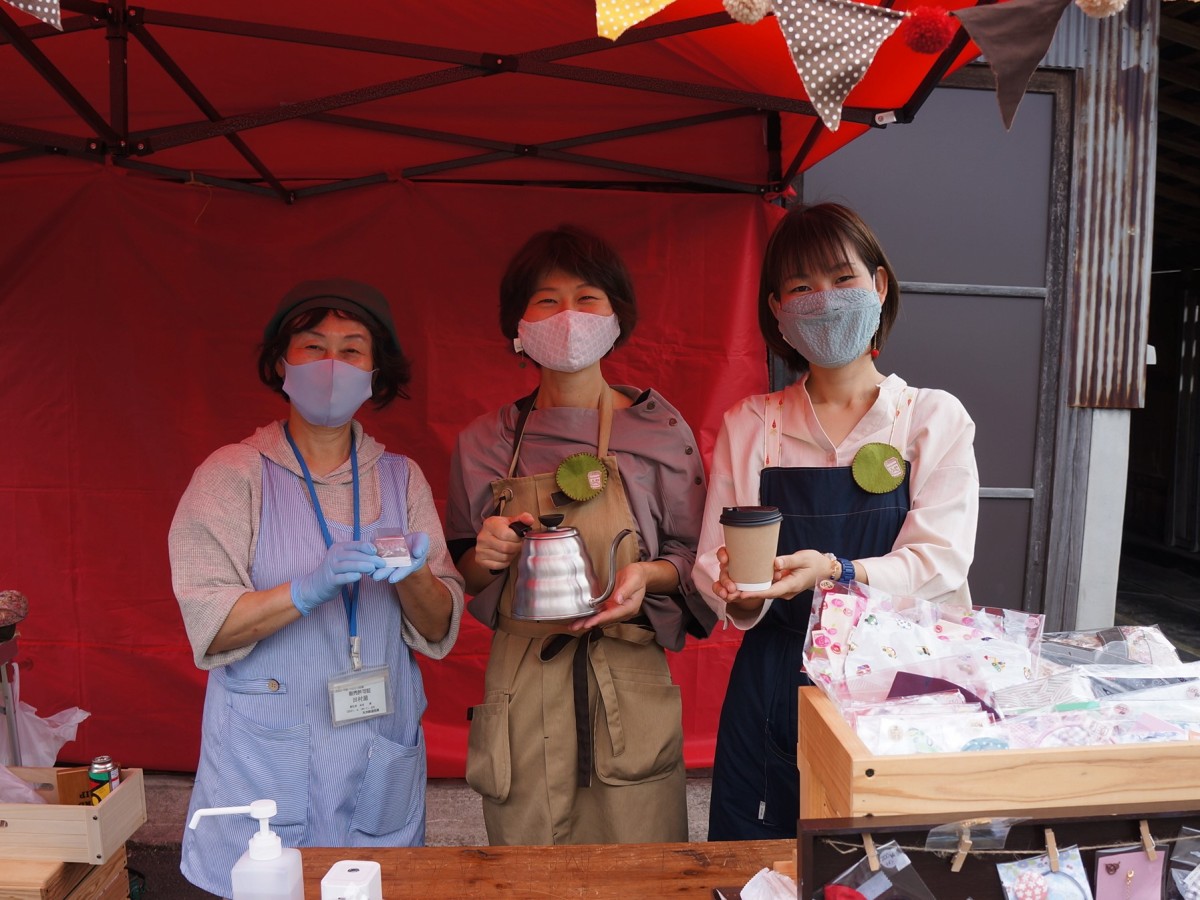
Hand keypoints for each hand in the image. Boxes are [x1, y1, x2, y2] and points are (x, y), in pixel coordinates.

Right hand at [291, 540, 383, 615]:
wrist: (316, 584)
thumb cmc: (336, 570)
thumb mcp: (344, 559)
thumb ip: (357, 555)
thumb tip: (377, 554)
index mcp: (339, 548)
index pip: (355, 545)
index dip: (366, 546)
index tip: (377, 551)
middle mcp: (334, 555)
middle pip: (353, 555)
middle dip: (369, 558)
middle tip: (382, 563)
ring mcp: (331, 568)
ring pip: (347, 565)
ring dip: (361, 566)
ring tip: (373, 568)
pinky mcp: (330, 580)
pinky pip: (341, 577)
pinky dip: (349, 576)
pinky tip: (358, 577)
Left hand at [371, 531, 429, 583]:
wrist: (409, 542)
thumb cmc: (417, 543)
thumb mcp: (422, 541)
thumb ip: (421, 546)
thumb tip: (417, 553)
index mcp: (409, 564)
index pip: (404, 570)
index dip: (398, 575)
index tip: (392, 579)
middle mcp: (397, 565)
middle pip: (389, 571)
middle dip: (383, 573)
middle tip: (376, 577)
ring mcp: (388, 560)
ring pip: (380, 566)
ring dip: (373, 569)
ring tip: (368, 570)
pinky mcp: (380, 553)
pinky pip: (374, 556)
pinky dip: (369, 558)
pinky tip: (364, 559)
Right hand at [473, 513, 534, 573]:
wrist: (487, 538)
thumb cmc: (500, 529)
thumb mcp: (510, 521)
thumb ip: (522, 519)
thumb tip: (530, 519)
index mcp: (490, 524)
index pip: (506, 535)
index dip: (517, 538)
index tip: (519, 537)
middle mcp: (482, 537)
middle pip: (506, 547)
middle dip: (516, 547)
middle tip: (518, 545)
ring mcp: (480, 549)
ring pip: (504, 557)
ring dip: (512, 555)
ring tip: (512, 550)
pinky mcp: (480, 560)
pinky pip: (499, 565)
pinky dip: (506, 562)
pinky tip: (506, 556)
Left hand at [571, 562, 647, 630]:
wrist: (639, 575)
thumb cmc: (637, 576)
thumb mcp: (633, 581)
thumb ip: (625, 590)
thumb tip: (618, 600)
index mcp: (629, 607)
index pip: (613, 614)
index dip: (600, 619)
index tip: (590, 622)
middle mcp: (622, 611)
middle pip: (605, 619)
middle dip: (590, 623)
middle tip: (576, 626)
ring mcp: (616, 608)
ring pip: (601, 617)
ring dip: (588, 621)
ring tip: (574, 625)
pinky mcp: (611, 605)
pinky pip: (600, 612)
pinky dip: (591, 615)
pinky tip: (582, 618)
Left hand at [712, 547, 831, 604]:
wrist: (825, 569)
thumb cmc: (815, 562)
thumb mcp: (803, 558)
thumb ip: (788, 561)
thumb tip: (775, 563)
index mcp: (791, 585)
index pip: (770, 591)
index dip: (755, 593)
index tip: (741, 594)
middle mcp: (785, 590)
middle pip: (764, 593)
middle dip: (747, 593)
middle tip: (728, 592)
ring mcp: (783, 589)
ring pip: (764, 590)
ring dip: (749, 589)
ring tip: (731, 588)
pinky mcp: (781, 585)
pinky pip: (767, 586)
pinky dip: (756, 584)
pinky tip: (744, 579)